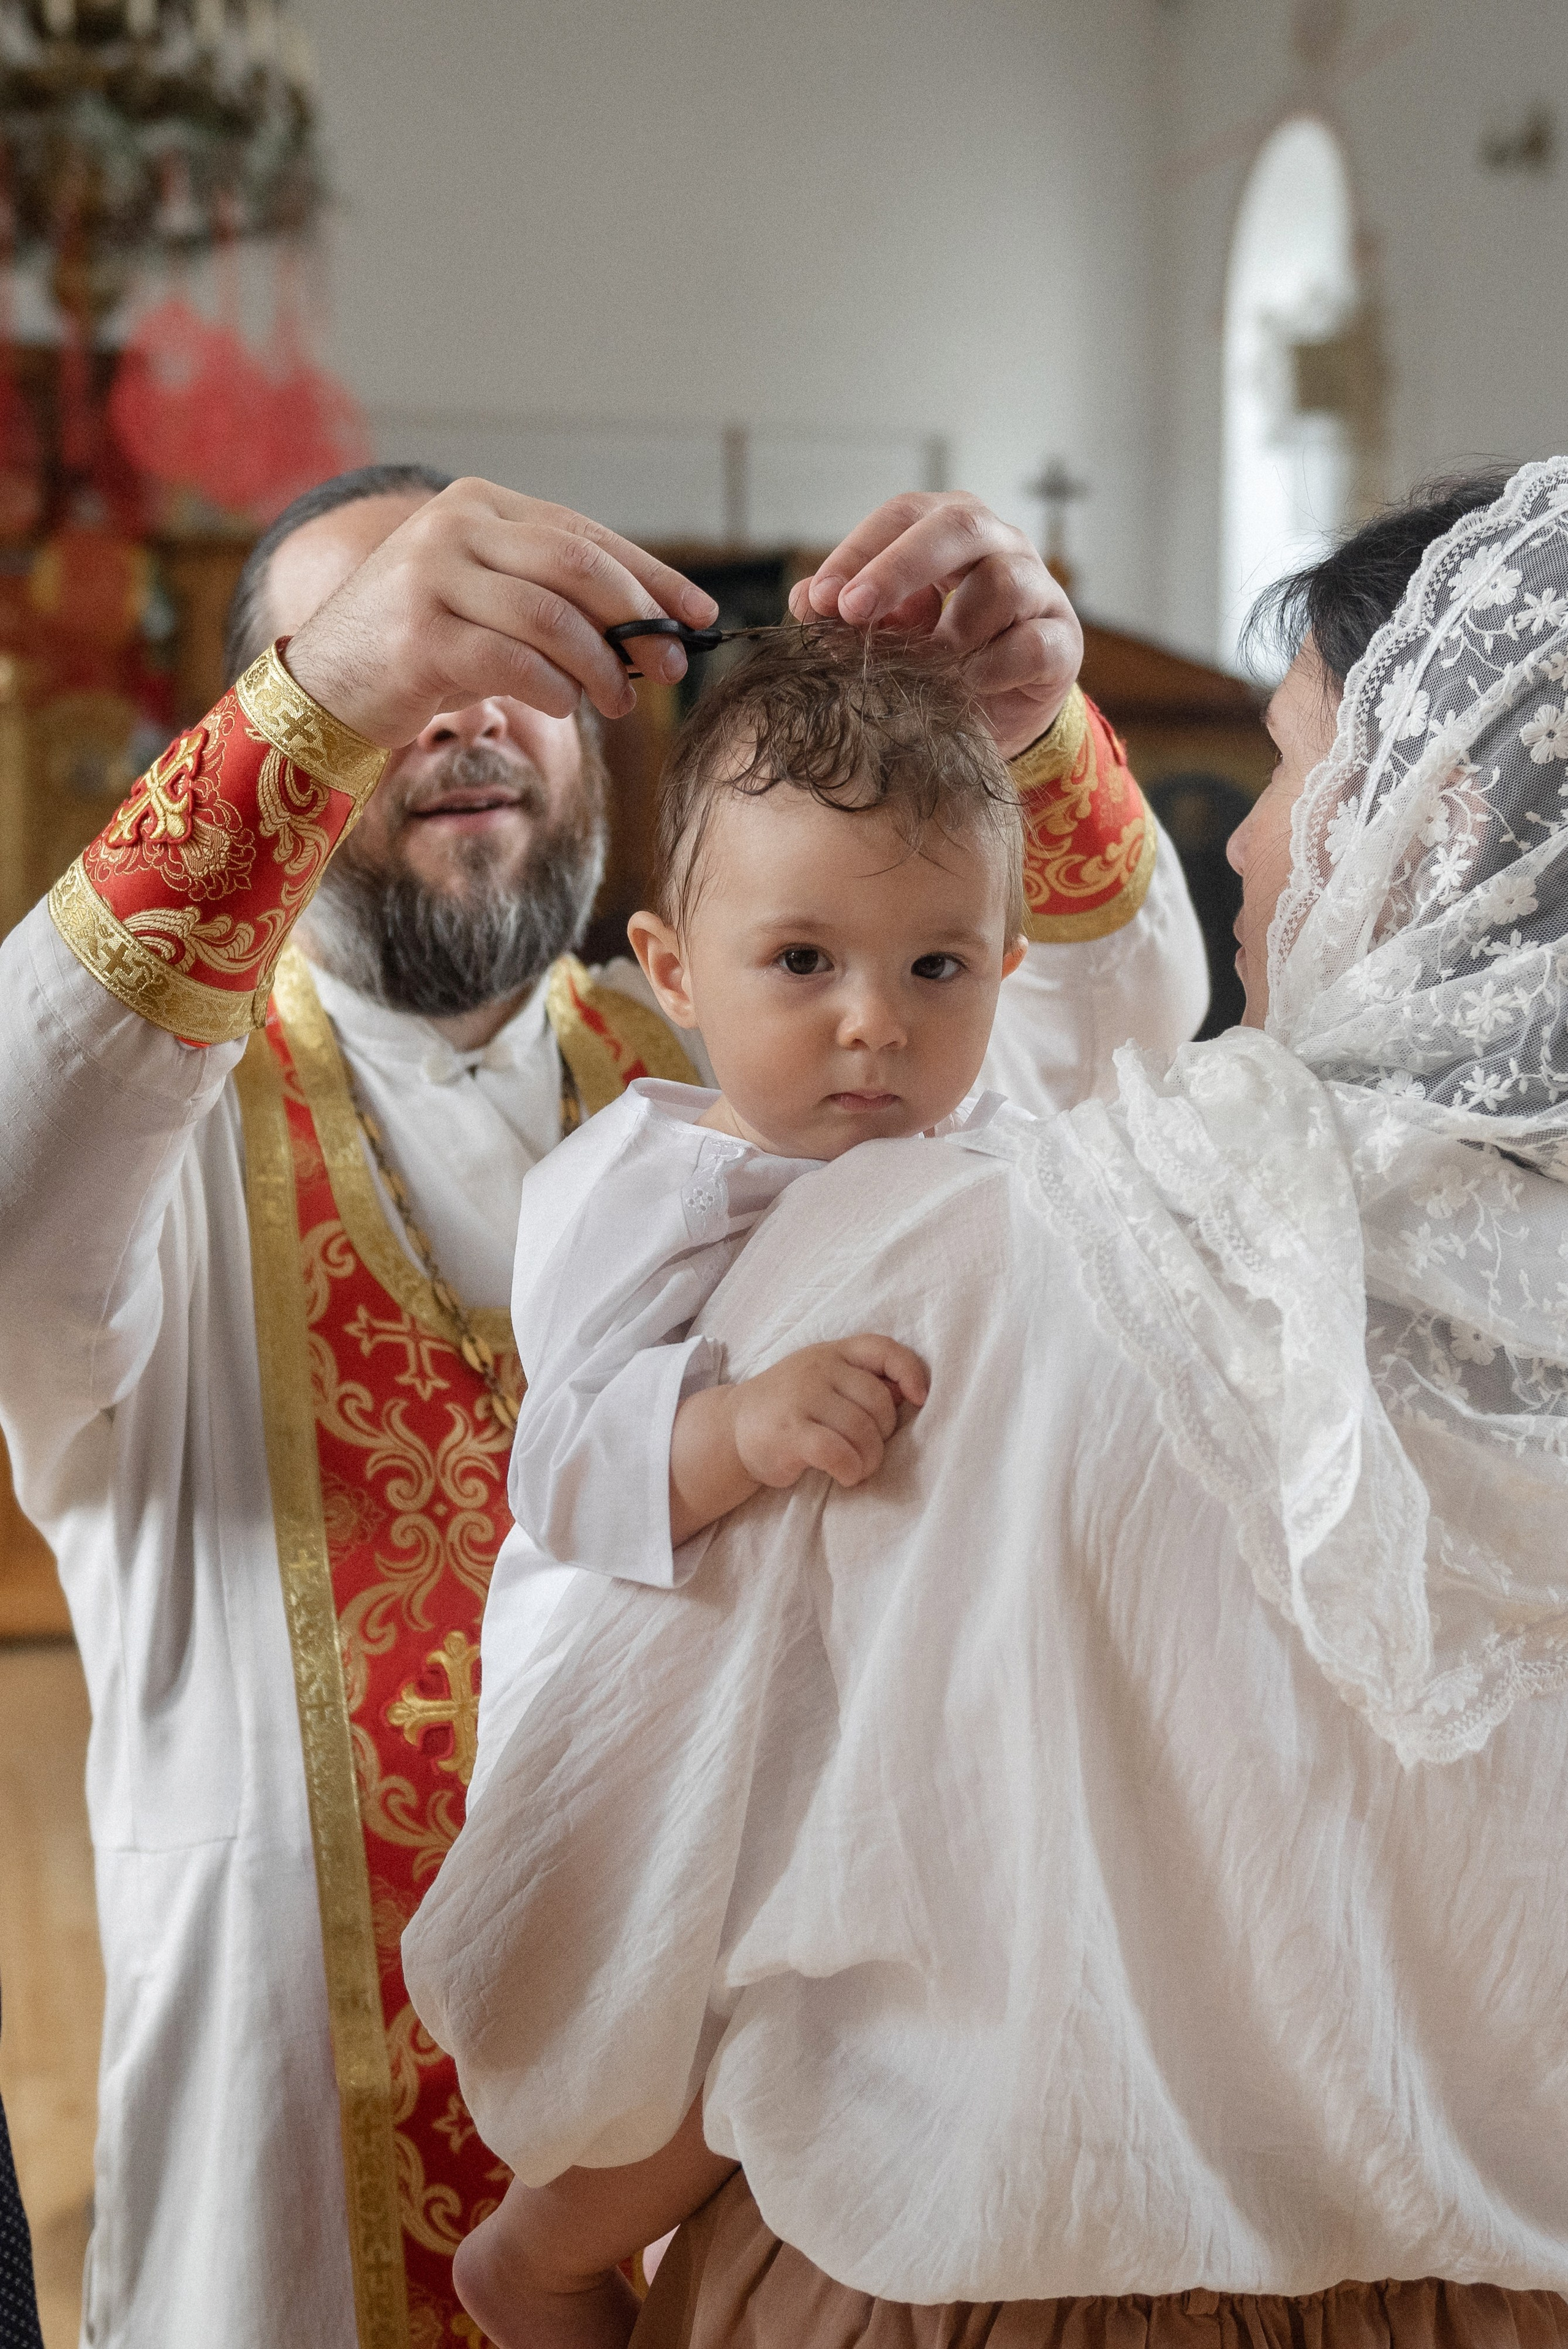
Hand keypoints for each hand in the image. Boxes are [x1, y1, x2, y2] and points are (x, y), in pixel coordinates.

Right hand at [284, 478, 718, 746]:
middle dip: (637, 619)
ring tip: (619, 701)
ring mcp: (431, 576)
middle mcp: (454, 526)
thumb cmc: (421, 650)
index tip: (698, 615)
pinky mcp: (419, 634)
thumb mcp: (491, 609)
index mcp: (479, 505)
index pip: (585, 534)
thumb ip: (557, 605)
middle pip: (576, 565)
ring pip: (551, 617)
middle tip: (671, 665)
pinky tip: (566, 706)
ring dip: (601, 667)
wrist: (323, 688)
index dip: (650, 576)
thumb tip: (655, 636)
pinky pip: (514, 662)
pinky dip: (554, 689)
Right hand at [732, 1335, 928, 1491]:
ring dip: (870, 1459)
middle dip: (884, 1434)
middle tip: (870, 1451)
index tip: (920, 1399)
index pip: (882, 1348)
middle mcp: (818, 1369)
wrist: (733, 1427)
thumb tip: (909, 1393)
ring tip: (858, 1468)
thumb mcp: (824, 1379)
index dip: (910, 1371)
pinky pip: (837, 1452)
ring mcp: (801, 1398)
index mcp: (832, 1352)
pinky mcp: (789, 1432)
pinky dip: (851, 1469)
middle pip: (877, 1401)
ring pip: (861, 1429)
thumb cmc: (792, 1405)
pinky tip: (845, 1475)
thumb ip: (862, 1380)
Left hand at [788, 491, 1082, 758]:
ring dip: (951, 630)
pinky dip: (991, 668)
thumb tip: (805, 600)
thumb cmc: (937, 663)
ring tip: (921, 668)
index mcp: (948, 531)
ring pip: (1003, 582)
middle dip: (899, 567)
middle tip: (852, 610)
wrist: (998, 717)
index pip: (904, 515)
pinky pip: (1030, 643)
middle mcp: (998, 546)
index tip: (820, 600)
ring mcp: (1038, 590)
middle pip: (959, 526)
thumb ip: (846, 615)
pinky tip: (965, 687)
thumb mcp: (885, 635)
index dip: (859, 550)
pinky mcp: (1062, 641)